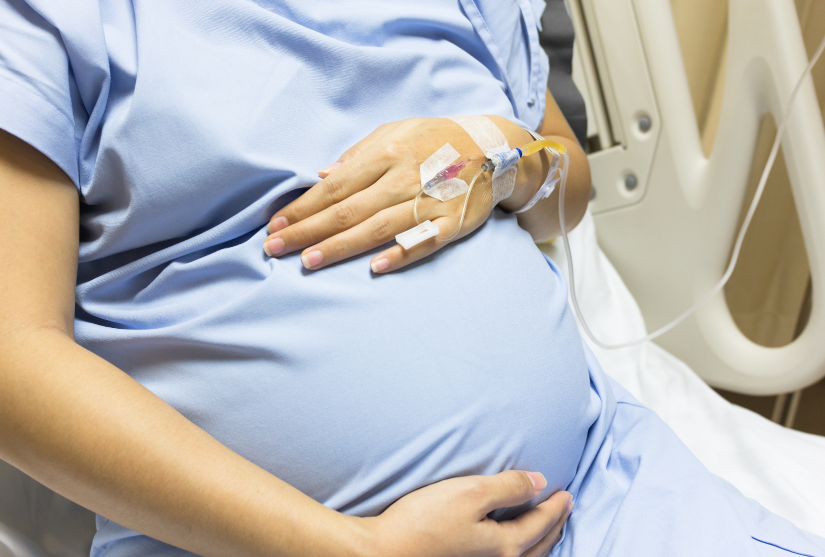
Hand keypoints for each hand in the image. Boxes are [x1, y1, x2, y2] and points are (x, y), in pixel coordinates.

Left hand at [263, 117, 537, 272]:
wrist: (495, 147)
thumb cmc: (436, 139)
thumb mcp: (396, 132)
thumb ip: (359, 155)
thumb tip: (321, 175)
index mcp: (386, 154)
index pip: (334, 186)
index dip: (302, 207)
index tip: (275, 225)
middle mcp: (404, 177)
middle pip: (348, 210)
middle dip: (307, 231)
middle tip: (275, 249)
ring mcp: (429, 201)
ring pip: (377, 228)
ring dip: (341, 246)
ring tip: (308, 262)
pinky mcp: (452, 222)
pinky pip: (424, 241)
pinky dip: (402, 253)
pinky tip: (376, 268)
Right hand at [360, 471, 572, 556]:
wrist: (382, 552)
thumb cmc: (423, 521)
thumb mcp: (470, 493)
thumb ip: (508, 487)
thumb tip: (539, 482)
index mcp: (504, 545)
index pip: (539, 523)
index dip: (555, 506)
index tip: (567, 493)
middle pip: (538, 545)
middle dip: (554, 526)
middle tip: (565, 510)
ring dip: (540, 542)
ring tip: (546, 528)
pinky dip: (521, 551)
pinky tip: (509, 544)